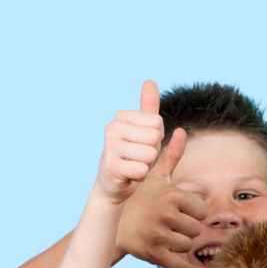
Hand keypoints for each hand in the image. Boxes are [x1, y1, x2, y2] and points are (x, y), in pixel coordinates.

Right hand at [97, 80, 166, 203]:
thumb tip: (150, 81)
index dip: (156, 138)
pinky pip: (142, 170)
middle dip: (152, 152)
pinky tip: (128, 176)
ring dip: (146, 165)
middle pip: (155, 138)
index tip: (142, 144)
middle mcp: (112, 128)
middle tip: (138, 158)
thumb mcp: (143, 130)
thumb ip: (148, 107)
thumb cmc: (132, 156)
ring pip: (150, 155)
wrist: (112, 186)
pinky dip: (140, 177)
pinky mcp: (110, 167)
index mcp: (121, 116)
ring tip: (132, 166)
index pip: (158, 122)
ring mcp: (109, 146)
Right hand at [116, 127, 208, 267]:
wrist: (112, 224)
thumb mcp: (154, 177)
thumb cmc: (139, 199)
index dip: (193, 213)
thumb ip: (171, 155)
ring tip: (164, 235)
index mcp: (171, 195)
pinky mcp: (153, 254)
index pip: (201, 210)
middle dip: (187, 229)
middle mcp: (166, 214)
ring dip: (180, 244)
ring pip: (187, 245)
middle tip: (170, 225)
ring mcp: (159, 235)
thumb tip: (181, 130)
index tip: (179, 212)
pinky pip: (180, 266)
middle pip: (196, 229)